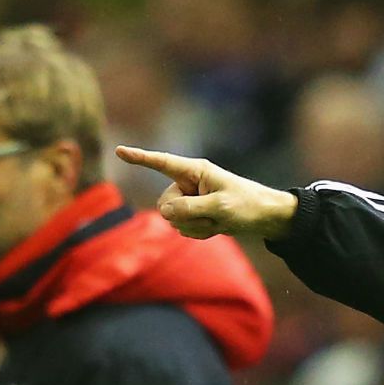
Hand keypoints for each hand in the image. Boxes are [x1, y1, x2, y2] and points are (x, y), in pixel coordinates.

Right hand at [114, 146, 298, 240]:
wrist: (265, 217)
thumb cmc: (247, 205)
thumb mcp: (220, 206)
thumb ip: (190, 208)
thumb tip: (165, 212)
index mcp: (195, 171)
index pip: (162, 163)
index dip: (139, 158)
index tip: (119, 150)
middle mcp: (189, 183)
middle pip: (165, 204)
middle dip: (185, 216)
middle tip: (211, 216)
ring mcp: (191, 200)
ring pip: (173, 220)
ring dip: (195, 226)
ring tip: (218, 221)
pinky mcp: (194, 214)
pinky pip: (183, 229)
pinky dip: (199, 233)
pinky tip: (216, 228)